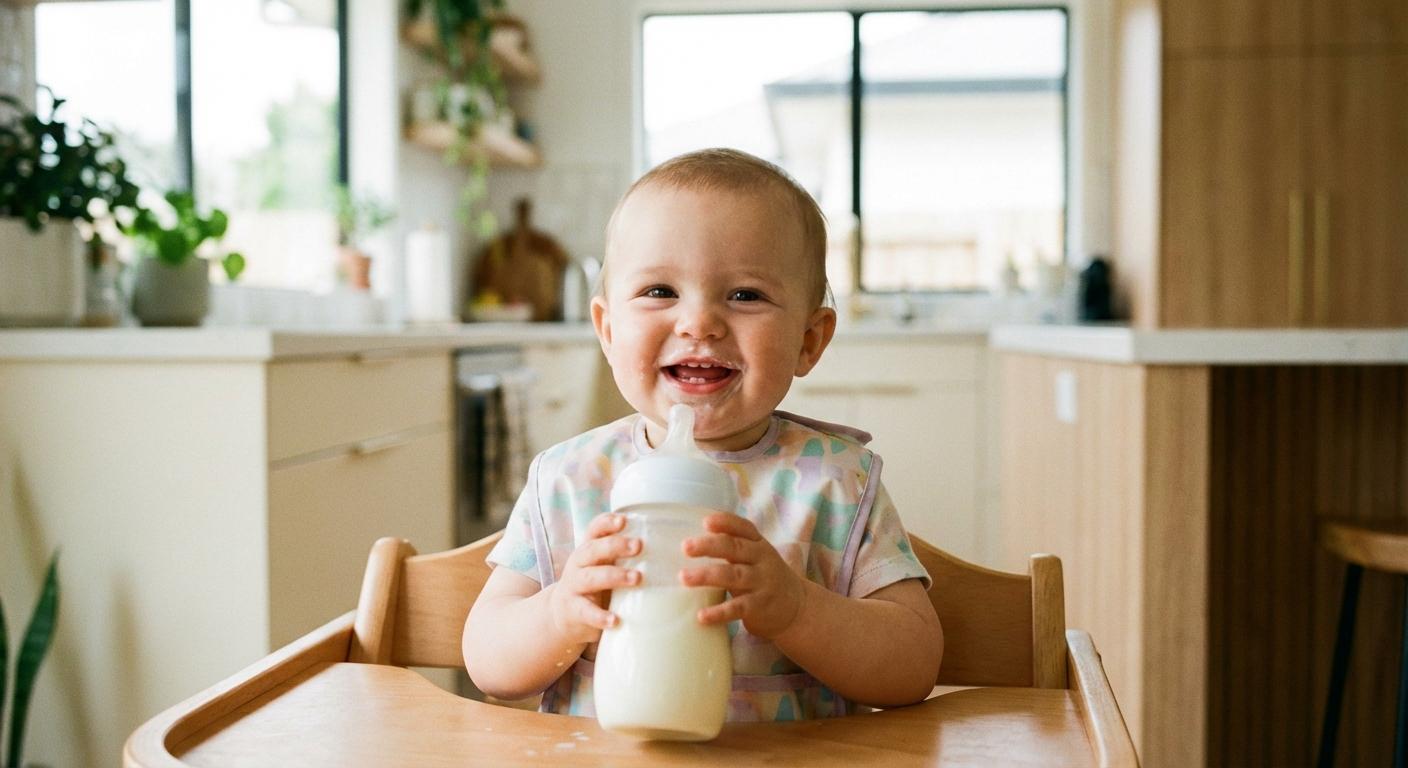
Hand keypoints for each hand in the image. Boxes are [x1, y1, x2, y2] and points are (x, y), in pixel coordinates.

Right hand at [548, 513, 640, 644]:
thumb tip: (672, 547)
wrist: (565, 614)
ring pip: (591, 578)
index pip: (594, 529)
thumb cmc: (596, 584)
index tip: (624, 520)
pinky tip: (615, 620)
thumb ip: (626, 556)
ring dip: (614, 576)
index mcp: (589, 549)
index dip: (607, 523)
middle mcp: (578, 564)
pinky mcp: (574, 610)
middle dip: (615, 546)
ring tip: (637, 578)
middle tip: (639, 545)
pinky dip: (600, 616)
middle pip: (593, 549)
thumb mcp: (605, 565)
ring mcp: (574, 587)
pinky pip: (586, 612)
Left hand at [679, 513, 804, 638]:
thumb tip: (690, 543)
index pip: (744, 528)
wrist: (797, 607)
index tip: (706, 522)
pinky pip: (738, 608)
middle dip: (709, 546)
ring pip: (734, 576)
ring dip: (707, 575)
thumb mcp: (755, 557)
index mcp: (759, 544)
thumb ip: (732, 547)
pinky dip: (719, 612)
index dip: (726, 522)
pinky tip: (701, 616)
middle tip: (685, 547)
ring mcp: (762, 583)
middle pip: (735, 548)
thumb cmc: (764, 577)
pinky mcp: (760, 606)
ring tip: (684, 577)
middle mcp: (762, 560)